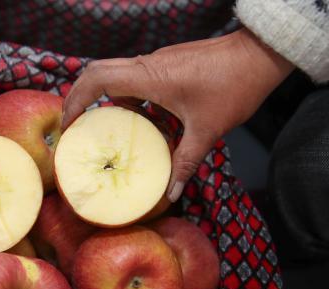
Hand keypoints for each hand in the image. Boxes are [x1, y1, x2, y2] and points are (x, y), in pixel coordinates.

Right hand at [62, 29, 294, 200]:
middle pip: (98, 71)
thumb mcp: (207, 131)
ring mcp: (159, 62)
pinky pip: (137, 77)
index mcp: (150, 78)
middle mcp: (148, 65)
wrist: (260, 55)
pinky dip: (127, 96)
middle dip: (80, 96)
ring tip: (104, 128)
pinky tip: (137, 121)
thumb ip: (185, 162)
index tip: (68, 124)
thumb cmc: (234, 87)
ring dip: (106, 97)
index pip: (97, 79)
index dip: (75, 99)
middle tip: (75, 125)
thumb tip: (169, 193)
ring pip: (118, 73)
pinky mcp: (170, 64)